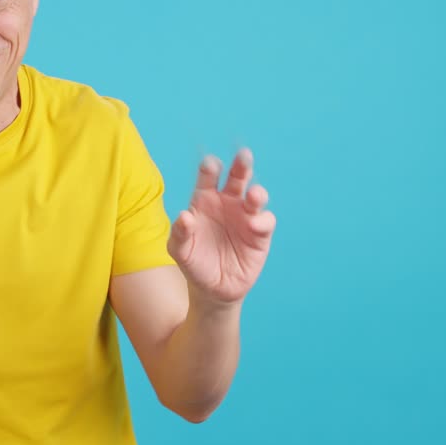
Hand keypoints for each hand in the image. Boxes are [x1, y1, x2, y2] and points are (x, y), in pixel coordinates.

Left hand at [167, 148, 276, 306]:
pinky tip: (254, 225)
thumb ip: (179, 233)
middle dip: (241, 166)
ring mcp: (245, 217)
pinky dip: (262, 220)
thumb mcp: (180, 251)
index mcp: (205, 200)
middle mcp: (227, 203)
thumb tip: (184, 216)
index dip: (210, 168)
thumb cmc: (194, 263)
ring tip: (252, 196)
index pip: (208, 177)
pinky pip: (266, 221)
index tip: (211, 165)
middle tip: (244, 155)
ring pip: (255, 196)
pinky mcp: (260, 234)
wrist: (213, 289)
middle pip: (237, 178)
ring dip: (256, 193)